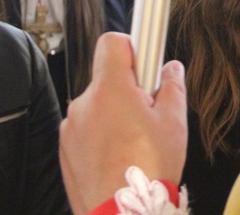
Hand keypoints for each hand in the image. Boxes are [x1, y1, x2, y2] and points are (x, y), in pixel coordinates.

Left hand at [59, 33, 187, 213]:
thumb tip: (171, 69)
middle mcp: (85, 102)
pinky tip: (120, 155)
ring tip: (137, 141)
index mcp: (111, 88)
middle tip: (150, 111)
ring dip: (115, 113)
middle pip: (108, 77)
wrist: (122, 212)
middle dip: (129, 87)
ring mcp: (71, 127)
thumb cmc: (149, 167)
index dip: (132, 44)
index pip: (112, 42)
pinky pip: (86, 128)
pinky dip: (102, 134)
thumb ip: (172, 86)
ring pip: (98, 105)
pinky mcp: (65, 148)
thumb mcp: (174, 121)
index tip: (146, 58)